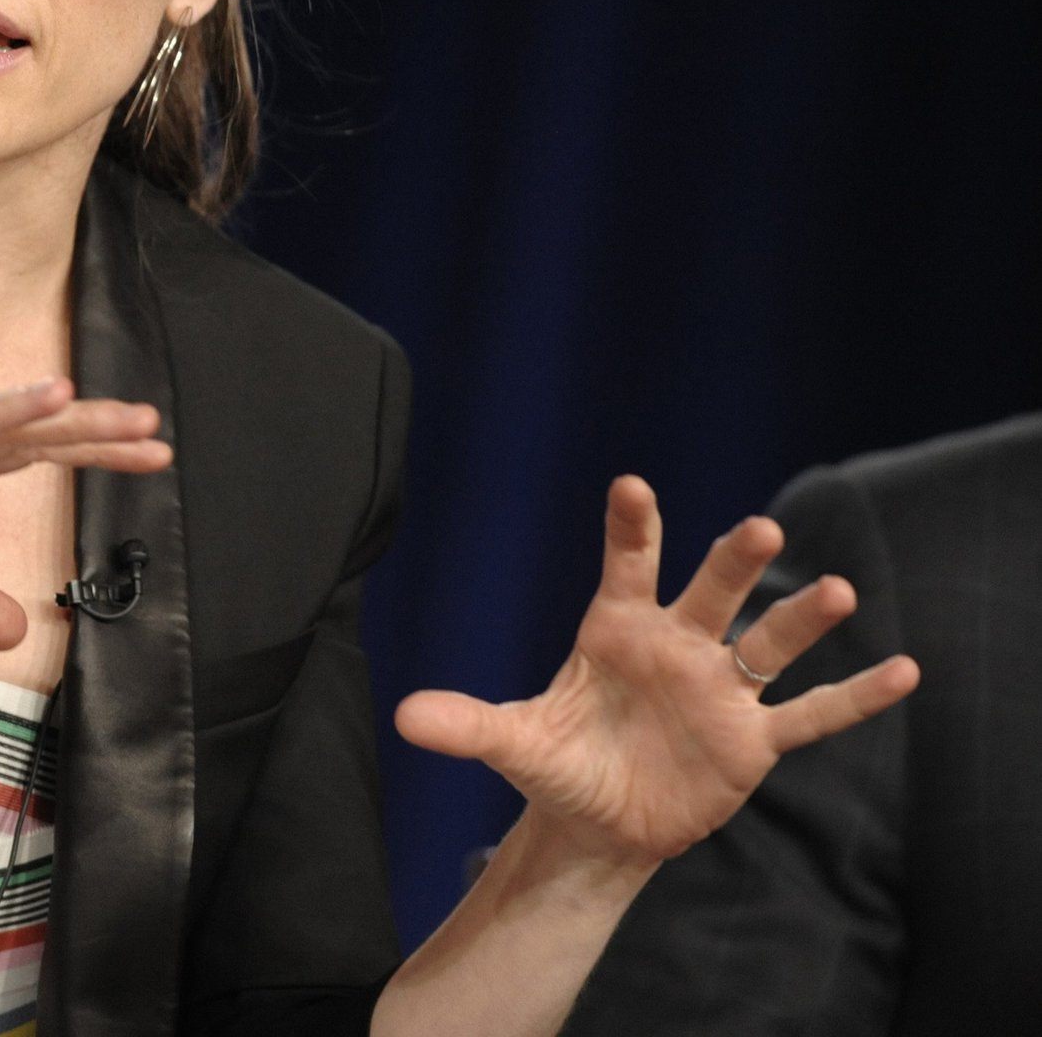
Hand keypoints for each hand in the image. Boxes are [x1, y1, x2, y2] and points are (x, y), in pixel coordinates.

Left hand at [394, 475, 919, 864]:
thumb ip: (466, 724)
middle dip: (731, 561)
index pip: (626, 564)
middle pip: (711, 593)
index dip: (630, 527)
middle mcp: (677, 646)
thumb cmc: (559, 763)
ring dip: (803, 618)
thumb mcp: (513, 744)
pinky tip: (904, 671)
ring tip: (840, 589)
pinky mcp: (752, 741)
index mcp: (616, 629)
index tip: (631, 486)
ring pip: (769, 643)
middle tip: (759, 527)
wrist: (598, 823)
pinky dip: (854, 697)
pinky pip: (811, 715)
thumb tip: (405, 718)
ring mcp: (720, 690)